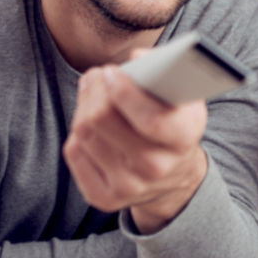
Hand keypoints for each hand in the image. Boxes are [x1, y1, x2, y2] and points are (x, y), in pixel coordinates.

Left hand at [63, 63, 208, 233]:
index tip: (112, 71)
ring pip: (84, 130)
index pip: (151, 119)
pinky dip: (78, 132)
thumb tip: (136, 59)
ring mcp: (129, 186)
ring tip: (96, 94)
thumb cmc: (173, 122)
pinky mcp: (103, 197)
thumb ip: (165, 70)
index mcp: (184, 138)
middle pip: (103, 119)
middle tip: (99, 74)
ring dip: (85, 105)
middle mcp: (156, 167)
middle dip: (96, 89)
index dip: (125, 91)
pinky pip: (74, 151)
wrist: (172, 176)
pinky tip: (93, 126)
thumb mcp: (182, 96)